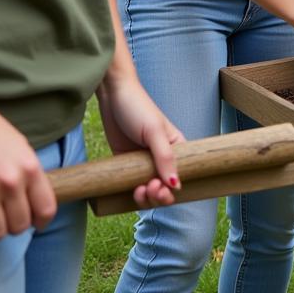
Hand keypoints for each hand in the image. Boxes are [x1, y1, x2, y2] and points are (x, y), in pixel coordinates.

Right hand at [0, 96, 55, 241]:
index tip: (36, 223)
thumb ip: (29, 174)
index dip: (42, 221)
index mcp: (29, 168)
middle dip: (15, 226)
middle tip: (7, 219)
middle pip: (19, 226)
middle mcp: (9, 183)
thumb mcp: (22, 148)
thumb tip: (35, 202)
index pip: (46, 209)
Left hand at [96, 73, 184, 207]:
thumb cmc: (138, 107)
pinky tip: (131, 191)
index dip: (172, 189)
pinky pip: (133, 184)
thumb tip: (175, 184)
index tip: (160, 187)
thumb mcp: (154, 131)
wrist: (112, 94)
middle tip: (148, 188)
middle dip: (158, 195)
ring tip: (138, 191)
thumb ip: (165, 158)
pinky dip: (133, 192)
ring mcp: (144, 161)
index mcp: (176, 147)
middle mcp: (162, 156)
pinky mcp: (127, 163)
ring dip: (146, 197)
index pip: (181, 176)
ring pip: (149, 190)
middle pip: (165, 188)